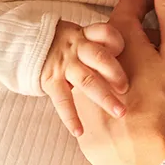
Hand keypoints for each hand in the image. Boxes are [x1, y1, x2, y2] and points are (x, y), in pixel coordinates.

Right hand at [42, 19, 128, 136]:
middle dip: (116, 73)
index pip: (105, 33)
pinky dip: (70, 116)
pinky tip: (79, 131)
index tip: (130, 54)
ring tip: (119, 112)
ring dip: (104, 97)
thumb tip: (136, 62)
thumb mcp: (81, 37)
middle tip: (127, 89)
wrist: (28, 45)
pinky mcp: (50, 80)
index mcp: (87, 36)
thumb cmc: (65, 46)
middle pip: (99, 57)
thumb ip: (102, 47)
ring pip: (86, 80)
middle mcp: (77, 49)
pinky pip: (62, 99)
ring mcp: (64, 65)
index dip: (117, 42)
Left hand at [70, 0, 164, 164]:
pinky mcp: (85, 126)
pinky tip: (134, 113)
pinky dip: (112, 101)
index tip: (162, 0)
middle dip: (136, 37)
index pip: (129, 4)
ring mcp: (84, 96)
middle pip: (113, 38)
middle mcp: (91, 63)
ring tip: (148, 85)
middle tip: (161, 49)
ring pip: (103, 70)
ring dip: (122, 70)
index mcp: (116, 41)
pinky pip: (96, 103)